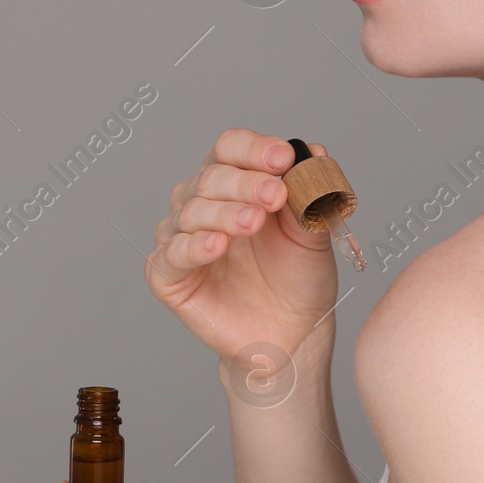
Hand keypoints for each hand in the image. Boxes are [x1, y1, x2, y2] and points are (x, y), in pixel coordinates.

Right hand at [147, 129, 340, 370]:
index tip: (284, 158)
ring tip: (254, 223)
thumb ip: (309, 193)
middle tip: (275, 195)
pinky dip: (193, 246)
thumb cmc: (298, 278)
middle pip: (210, 176)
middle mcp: (202, 204)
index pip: (230, 149)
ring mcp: (181, 239)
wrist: (294, 333)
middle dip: (245, 183)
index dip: (253, 149)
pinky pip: (171, 254)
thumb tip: (315, 151)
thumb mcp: (312, 232)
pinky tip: (217, 245)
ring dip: (225, 213)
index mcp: (234, 184)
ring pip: (191, 211)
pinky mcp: (168, 276)